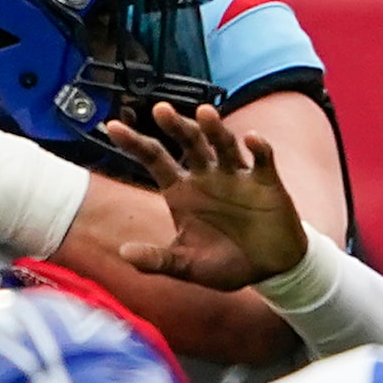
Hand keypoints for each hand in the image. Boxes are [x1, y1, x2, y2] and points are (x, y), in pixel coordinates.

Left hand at [102, 101, 307, 288]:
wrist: (269, 272)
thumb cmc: (225, 265)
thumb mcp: (187, 265)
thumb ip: (158, 259)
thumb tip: (124, 253)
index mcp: (182, 191)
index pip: (154, 159)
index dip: (134, 143)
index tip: (113, 126)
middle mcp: (206, 176)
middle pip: (188, 143)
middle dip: (176, 126)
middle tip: (161, 111)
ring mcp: (236, 175)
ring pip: (223, 144)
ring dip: (214, 128)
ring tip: (205, 113)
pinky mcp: (265, 181)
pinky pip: (262, 159)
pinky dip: (259, 147)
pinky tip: (252, 138)